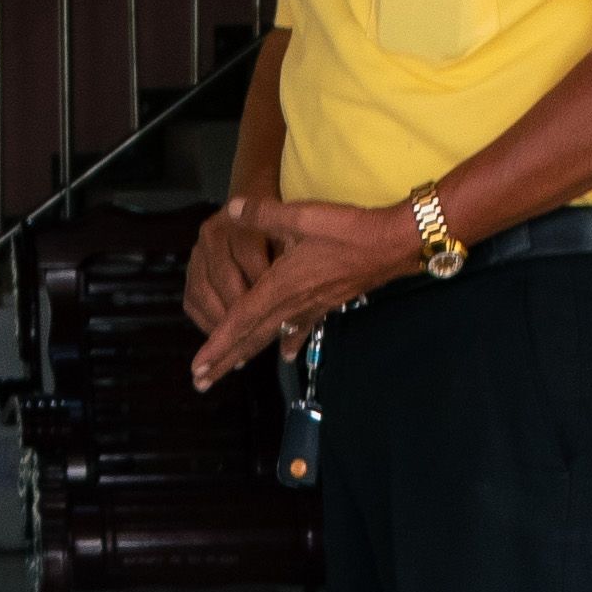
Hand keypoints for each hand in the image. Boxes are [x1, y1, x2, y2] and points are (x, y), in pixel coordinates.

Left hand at [186, 197, 420, 387]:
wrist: (393, 245)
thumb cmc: (350, 231)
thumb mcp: (303, 215)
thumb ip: (263, 214)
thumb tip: (230, 209)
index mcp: (281, 285)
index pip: (240, 320)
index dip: (217, 344)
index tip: (198, 366)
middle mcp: (293, 303)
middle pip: (251, 338)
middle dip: (224, 360)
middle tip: (201, 382)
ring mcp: (311, 306)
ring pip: (272, 336)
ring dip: (248, 354)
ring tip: (230, 371)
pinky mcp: (326, 303)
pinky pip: (300, 328)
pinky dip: (287, 341)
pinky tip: (285, 354)